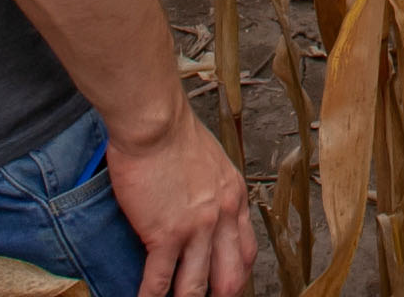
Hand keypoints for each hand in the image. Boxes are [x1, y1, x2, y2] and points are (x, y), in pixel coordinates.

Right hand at [109, 107, 255, 296]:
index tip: (227, 286)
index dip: (237, 275)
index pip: (247, 251)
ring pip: (196, 286)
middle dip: (220, 295)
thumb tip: (205, 207)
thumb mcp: (212, 162)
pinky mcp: (166, 234)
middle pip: (230, 276)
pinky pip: (159, 280)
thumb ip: (215, 189)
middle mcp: (222, 217)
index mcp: (234, 198)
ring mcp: (196, 229)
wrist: (156, 123)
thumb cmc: (175, 134)